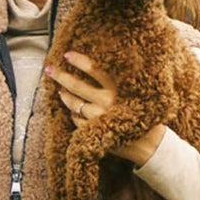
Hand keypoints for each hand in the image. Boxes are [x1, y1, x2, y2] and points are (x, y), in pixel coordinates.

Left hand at [46, 50, 165, 165]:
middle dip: (60, 76)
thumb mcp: (135, 94)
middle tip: (49, 69)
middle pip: (77, 86)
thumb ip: (118, 84)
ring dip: (65, 96)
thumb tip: (96, 70)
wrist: (149, 144)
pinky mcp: (94, 131)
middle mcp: (106, 102)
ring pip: (74, 104)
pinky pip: (77, 120)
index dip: (79, 61)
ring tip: (60, 91)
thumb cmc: (144, 115)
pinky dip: (74, 114)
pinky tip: (74, 111)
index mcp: (118, 90)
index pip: (94, 70)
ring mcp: (98, 117)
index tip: (67, 55)